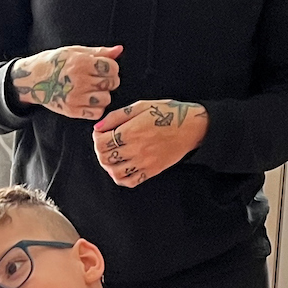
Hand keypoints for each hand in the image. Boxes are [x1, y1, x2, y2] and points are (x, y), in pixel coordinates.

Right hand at [12, 45, 121, 119]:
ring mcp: (75, 97)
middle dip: (109, 80)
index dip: (111, 67)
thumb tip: (119, 50)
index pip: (112, 67)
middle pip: (112, 83)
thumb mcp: (75, 51)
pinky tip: (88, 100)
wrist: (32, 79)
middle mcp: (78, 81)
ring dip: (103, 95)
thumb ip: (99, 52)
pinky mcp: (72, 111)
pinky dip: (96, 107)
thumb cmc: (55, 62)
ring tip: (93, 90)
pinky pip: (97, 112)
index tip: (104, 68)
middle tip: (99, 79)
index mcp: (80, 63)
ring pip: (106, 99)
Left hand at [91, 100, 205, 187]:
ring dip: (109, 165)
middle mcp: (136, 149)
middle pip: (105, 158)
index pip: (101, 142)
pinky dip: (121, 177)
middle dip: (100, 150)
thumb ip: (117, 116)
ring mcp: (144, 162)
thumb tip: (98, 127)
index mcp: (131, 131)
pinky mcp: (151, 171)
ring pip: (115, 173)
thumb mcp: (141, 106)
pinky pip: (130, 181)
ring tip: (113, 156)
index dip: (96, 137)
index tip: (101, 133)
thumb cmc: (167, 113)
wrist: (191, 127)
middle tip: (105, 144)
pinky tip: (122, 167)